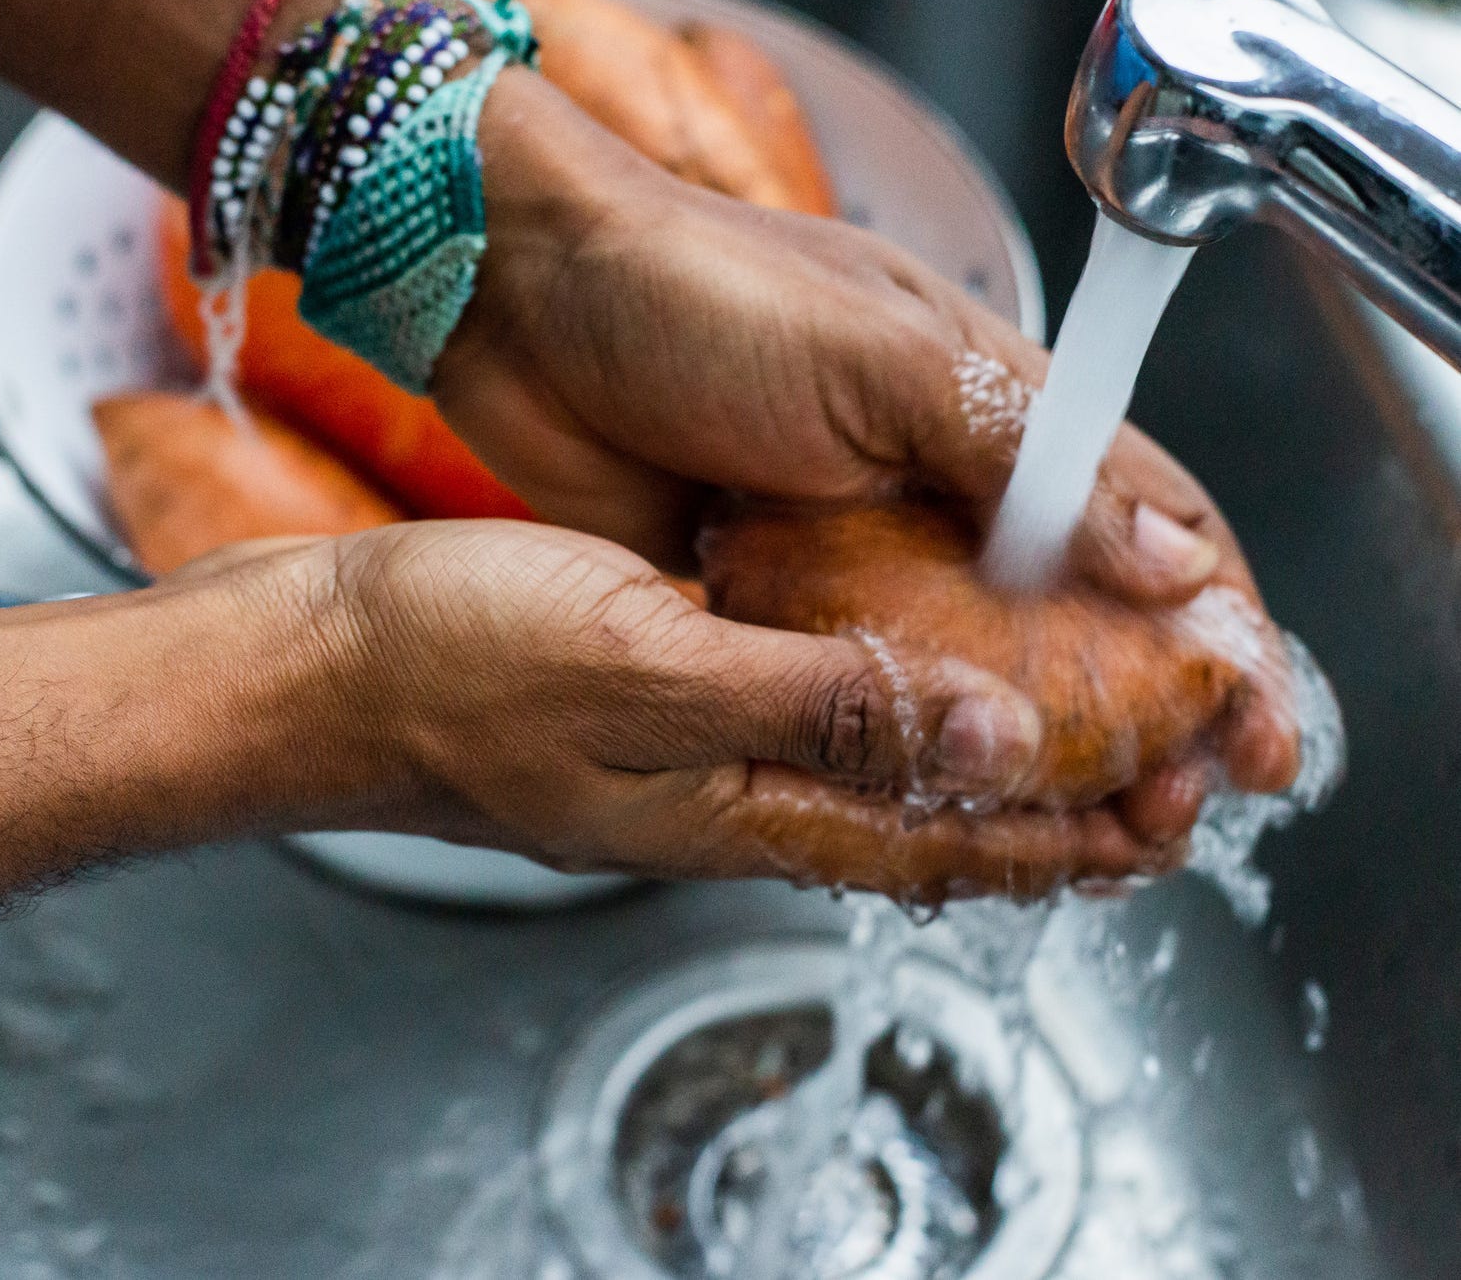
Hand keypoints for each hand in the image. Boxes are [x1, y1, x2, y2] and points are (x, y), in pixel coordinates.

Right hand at [162, 522, 1174, 899]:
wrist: (313, 658)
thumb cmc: (450, 669)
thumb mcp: (648, 671)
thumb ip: (817, 704)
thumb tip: (983, 729)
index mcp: (736, 806)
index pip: (938, 848)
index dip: (1059, 842)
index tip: (1165, 821)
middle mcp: (722, 789)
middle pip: (914, 813)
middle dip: (1035, 801)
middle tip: (1141, 767)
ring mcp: (680, 741)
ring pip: (858, 753)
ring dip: (959, 738)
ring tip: (1044, 700)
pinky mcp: (644, 684)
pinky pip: (791, 696)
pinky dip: (867, 676)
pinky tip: (881, 630)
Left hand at [435, 69, 1298, 795]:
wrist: (525, 305)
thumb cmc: (693, 293)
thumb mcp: (873, 359)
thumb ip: (1010, 453)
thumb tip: (1163, 556)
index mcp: (983, 401)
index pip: (1142, 516)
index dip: (1214, 624)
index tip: (1253, 726)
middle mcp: (928, 478)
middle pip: (1063, 608)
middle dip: (1131, 709)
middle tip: (1170, 810)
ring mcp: (844, 539)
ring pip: (963, 657)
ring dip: (1023, 739)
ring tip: (1076, 833)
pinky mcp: (761, 588)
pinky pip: (854, 674)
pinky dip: (902, 730)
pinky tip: (935, 795)